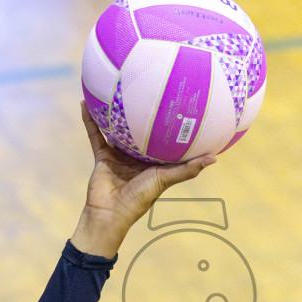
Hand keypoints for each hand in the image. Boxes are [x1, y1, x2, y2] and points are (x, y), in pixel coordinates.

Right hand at [70, 104, 215, 257]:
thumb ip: (187, 169)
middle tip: (146, 88)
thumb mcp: (166, 180)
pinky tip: (87, 103)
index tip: (176, 104)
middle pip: (139, 131)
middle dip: (141, 113)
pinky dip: (90, 120)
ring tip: (114, 90)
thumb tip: (214, 158)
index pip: (163, 140)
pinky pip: (95, 134)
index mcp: (153, 161)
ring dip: (113, 113)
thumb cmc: (140, 198)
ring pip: (116, 129)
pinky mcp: (101, 156)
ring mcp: (118, 155)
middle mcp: (136, 156)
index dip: (168, 125)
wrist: (110, 213)